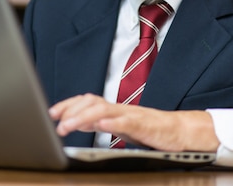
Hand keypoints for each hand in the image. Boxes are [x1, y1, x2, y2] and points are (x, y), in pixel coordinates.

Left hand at [48, 93, 219, 151]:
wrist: (181, 131)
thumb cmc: (152, 131)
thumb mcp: (122, 127)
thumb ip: (101, 123)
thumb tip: (79, 122)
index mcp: (115, 110)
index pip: (87, 101)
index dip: (68, 104)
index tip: (51, 113)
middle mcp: (121, 109)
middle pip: (92, 102)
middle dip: (71, 110)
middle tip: (55, 121)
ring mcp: (132, 115)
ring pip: (104, 110)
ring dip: (83, 117)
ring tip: (68, 126)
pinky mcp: (144, 125)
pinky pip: (126, 122)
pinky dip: (111, 123)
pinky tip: (100, 126)